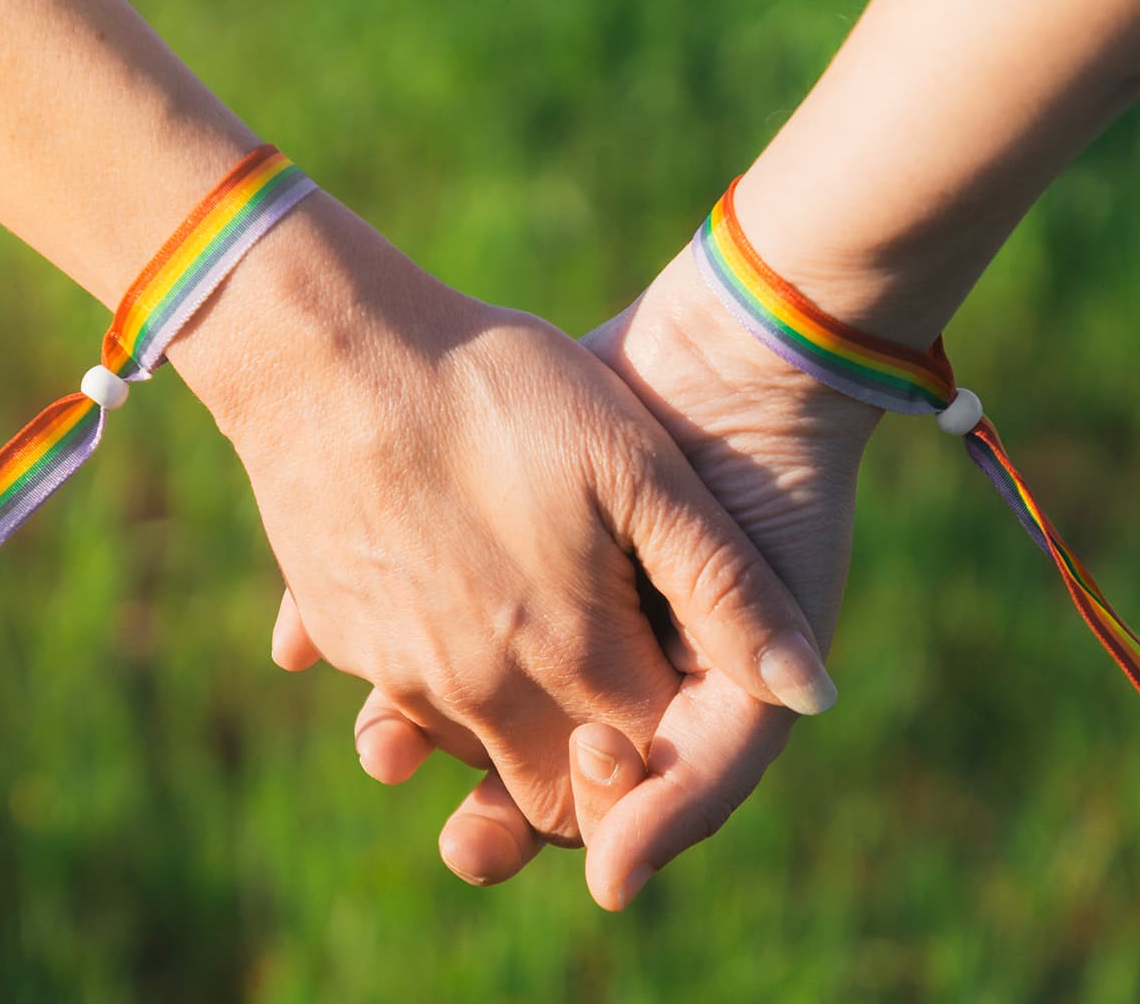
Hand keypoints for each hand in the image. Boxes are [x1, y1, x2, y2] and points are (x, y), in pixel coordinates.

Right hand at [167, 193, 834, 854]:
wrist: (325, 348)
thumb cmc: (500, 388)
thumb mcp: (642, 469)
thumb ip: (728, 590)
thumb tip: (813, 695)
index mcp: (570, 659)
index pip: (638, 769)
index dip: (666, 758)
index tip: (671, 703)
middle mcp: (479, 692)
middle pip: (545, 791)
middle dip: (581, 786)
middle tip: (603, 726)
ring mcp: (399, 669)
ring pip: (467, 748)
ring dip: (498, 734)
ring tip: (527, 647)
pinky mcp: (338, 634)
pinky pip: (394, 695)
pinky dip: (425, 679)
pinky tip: (445, 603)